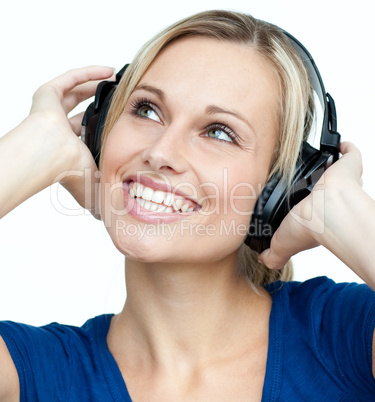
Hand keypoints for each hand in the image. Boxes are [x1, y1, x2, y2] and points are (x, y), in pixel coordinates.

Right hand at [0, 66, 114, 217]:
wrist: (49, 155)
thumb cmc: (65, 171)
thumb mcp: (90, 187)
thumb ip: (98, 199)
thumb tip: (105, 219)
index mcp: (69, 148)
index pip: (87, 134)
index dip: (105, 129)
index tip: (125, 124)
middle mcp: (60, 128)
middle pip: (83, 112)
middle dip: (103, 106)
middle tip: (125, 100)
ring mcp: (53, 110)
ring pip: (78, 93)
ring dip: (98, 87)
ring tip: (118, 81)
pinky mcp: (48, 94)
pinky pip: (72, 78)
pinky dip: (90, 73)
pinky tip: (109, 71)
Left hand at [258, 142, 363, 268]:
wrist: (329, 210)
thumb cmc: (310, 226)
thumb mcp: (283, 244)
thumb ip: (273, 255)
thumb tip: (263, 260)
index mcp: (317, 214)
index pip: (311, 207)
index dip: (305, 204)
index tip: (294, 198)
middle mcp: (329, 198)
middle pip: (322, 188)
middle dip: (315, 183)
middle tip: (301, 174)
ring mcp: (339, 182)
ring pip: (335, 173)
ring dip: (327, 166)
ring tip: (313, 158)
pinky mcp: (348, 166)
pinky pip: (350, 153)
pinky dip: (345, 148)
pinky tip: (338, 144)